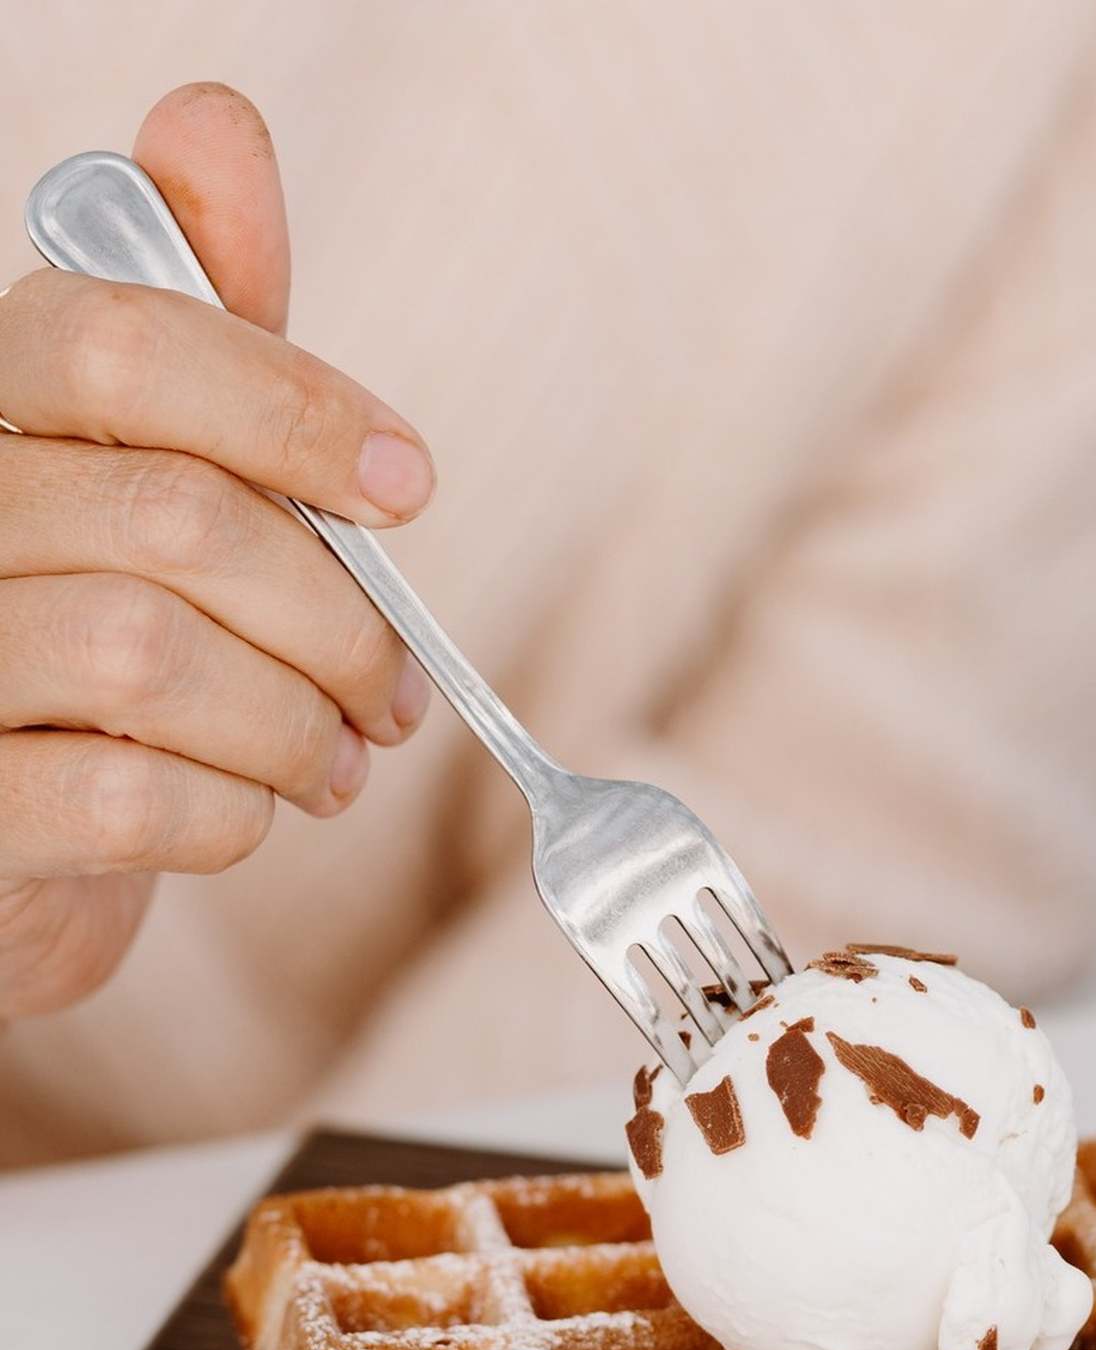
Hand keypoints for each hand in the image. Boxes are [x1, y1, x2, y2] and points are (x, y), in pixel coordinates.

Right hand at [0, 83, 434, 1019]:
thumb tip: (215, 123)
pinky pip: (132, 797)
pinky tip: (251, 813)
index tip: (408, 489)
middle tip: (395, 688)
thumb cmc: (116, 630)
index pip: (121, 342)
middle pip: (180, 520)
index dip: (293, 408)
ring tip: (335, 759)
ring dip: (298, 728)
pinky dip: (236, 818)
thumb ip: (208, 331)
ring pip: (154, 656)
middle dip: (342, 620)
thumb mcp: (170, 467)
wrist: (26, 831)